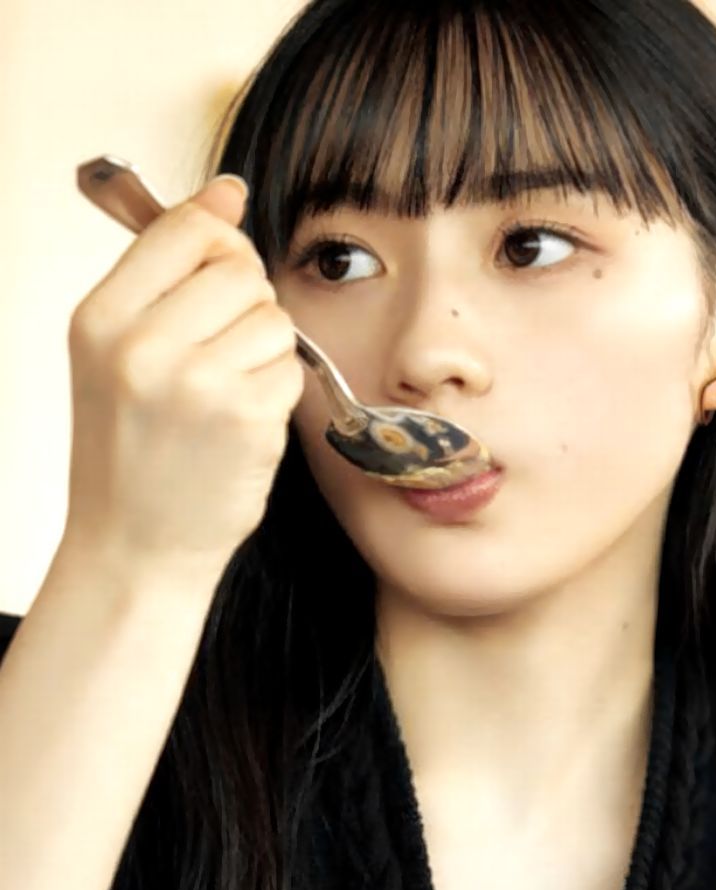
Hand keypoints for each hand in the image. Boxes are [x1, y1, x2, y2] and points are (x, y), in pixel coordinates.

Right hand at [66, 174, 302, 588]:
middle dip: (245, 303)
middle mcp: (143, 346)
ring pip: (274, 320)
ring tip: (225, 392)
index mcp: (100, 319)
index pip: (185, 230)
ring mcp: (198, 383)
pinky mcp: (247, 419)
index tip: (221, 268)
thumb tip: (228, 191)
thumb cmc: (129, 453)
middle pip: (239, 270)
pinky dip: (277, 393)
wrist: (135, 549)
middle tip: (219, 351)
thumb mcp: (114, 353)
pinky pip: (291, 369)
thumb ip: (166, 271)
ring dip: (265, 352)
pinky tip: (242, 424)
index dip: (220, 241)